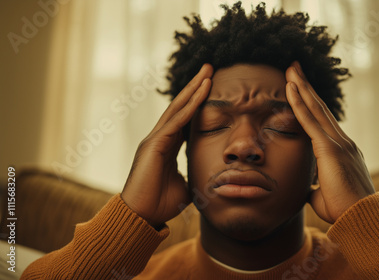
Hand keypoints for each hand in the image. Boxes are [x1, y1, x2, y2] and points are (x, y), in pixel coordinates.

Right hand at [121, 64, 212, 226]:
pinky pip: (176, 120)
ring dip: (194, 89)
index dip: (198, 103)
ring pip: (178, 108)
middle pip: (180, 107)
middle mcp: (160, 138)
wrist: (141, 217)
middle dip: (195, 87)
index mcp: (167, 146)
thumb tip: (210, 173)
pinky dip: (191, 105)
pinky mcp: (154, 144)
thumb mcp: (185, 185)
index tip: (211, 89)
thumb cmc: (160, 203)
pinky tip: (202, 91)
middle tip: (209, 69)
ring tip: (207, 72)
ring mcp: (155, 139)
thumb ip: (193, 173)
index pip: (185, 119)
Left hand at [285, 61, 374, 222]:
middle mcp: (340, 141)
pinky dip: (299, 103)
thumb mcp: (321, 195)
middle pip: (319, 107)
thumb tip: (304, 189)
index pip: (321, 120)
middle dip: (305, 86)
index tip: (300, 87)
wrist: (361, 218)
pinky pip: (310, 121)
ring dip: (301, 87)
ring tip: (291, 69)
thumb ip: (313, 186)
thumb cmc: (344, 210)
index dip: (310, 102)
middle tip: (294, 67)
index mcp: (340, 150)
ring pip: (315, 108)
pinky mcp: (330, 149)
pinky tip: (291, 89)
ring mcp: (337, 143)